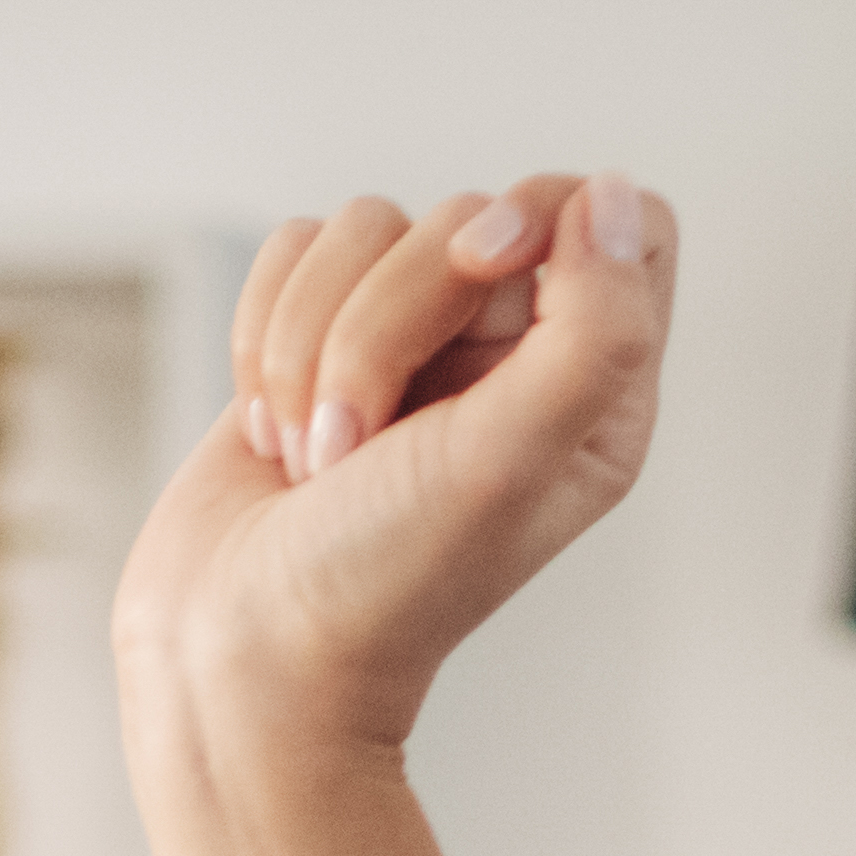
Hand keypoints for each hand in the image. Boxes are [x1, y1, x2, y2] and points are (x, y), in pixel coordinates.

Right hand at [112, 173, 674, 778]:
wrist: (237, 660)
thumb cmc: (377, 587)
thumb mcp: (510, 461)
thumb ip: (594, 332)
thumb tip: (606, 196)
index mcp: (595, 390)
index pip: (618, 220)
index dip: (548, 216)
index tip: (482, 272)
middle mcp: (511, 358)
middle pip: (467, 218)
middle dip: (386, 323)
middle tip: (359, 448)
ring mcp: (410, 347)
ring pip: (366, 228)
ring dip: (311, 345)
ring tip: (311, 461)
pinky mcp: (315, 342)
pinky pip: (292, 252)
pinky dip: (260, 337)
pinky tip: (272, 435)